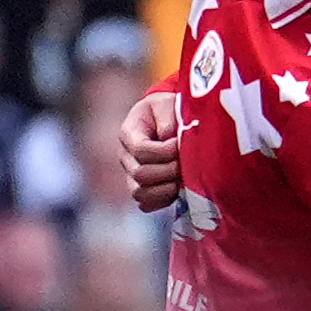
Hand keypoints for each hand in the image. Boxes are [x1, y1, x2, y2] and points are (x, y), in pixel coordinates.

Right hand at [121, 90, 182, 214]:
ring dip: (166, 189)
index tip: (179, 144)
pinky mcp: (141, 189)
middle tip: (185, 162)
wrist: (166, 119)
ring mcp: (130, 175)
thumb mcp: (168, 106)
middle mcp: (125, 157)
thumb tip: (170, 143)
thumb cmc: (169, 111)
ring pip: (140, 193)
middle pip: (140, 174)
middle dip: (169, 171)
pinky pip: (146, 205)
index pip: (141, 150)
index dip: (164, 151)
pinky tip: (177, 189)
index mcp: (129, 133)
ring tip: (182, 177)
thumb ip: (168, 122)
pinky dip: (163, 201)